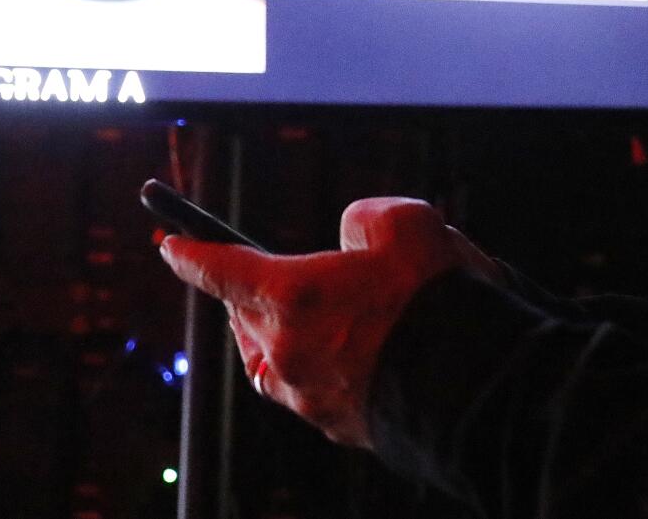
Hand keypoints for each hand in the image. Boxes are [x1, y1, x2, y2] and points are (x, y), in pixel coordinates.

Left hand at [158, 197, 495, 447]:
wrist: (478, 386)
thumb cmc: (439, 297)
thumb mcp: (405, 222)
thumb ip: (363, 221)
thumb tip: (350, 240)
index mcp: (292, 296)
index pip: (220, 270)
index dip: (191, 255)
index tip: (169, 246)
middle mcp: (288, 352)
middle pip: (243, 321)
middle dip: (241, 298)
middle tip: (250, 279)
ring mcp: (311, 396)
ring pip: (270, 363)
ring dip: (272, 338)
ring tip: (290, 321)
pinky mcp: (340, 427)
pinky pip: (310, 392)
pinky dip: (313, 369)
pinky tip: (342, 357)